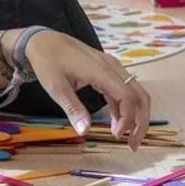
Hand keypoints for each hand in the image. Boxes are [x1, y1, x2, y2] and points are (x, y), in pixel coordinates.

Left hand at [17, 30, 151, 146]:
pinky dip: (124, 108)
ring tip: (128, 138)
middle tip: (133, 144)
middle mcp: (113, 68)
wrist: (43, 41)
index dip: (127, 119)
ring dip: (135, 115)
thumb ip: (73, 109)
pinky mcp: (107, 71)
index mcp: (103, 71)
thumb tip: (85, 132)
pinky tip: (116, 123)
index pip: (128, 96)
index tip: (116, 136)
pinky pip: (123, 90)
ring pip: (135, 93)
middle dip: (141, 121)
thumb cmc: (49, 62)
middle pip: (139, 95)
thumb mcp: (57, 88)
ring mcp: (112, 68)